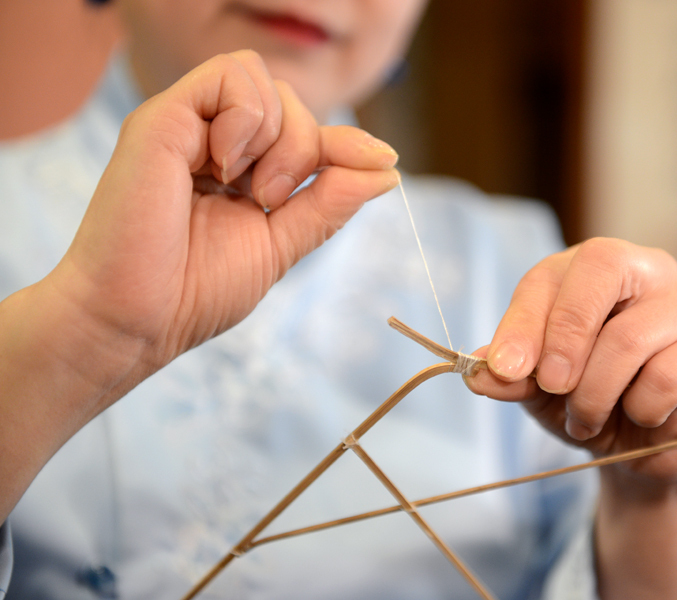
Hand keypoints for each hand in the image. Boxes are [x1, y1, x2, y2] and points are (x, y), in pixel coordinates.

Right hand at [50, 50, 399, 386]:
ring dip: (279, 137)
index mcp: (240, 170)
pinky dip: (247, 117)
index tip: (386, 160)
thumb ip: (330, 202)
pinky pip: (232, 75)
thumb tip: (389, 168)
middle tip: (273, 199)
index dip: (346, 142)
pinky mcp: (164, 116)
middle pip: (290, 100)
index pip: (305, 130)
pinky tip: (225, 165)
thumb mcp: (282, 243)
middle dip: (306, 148)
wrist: (138, 319)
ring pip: (264, 79)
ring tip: (245, 188)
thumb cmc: (196, 291)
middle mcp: (214, 141)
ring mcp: (189, 126)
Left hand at [465, 238, 676, 483]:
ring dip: (596, 395)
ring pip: (629, 338)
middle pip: (601, 268)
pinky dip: (642, 410)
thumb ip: (511, 377)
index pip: (553, 274)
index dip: (524, 321)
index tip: (504, 368)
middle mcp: (646, 270)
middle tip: (552, 387)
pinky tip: (644, 417)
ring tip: (588, 419)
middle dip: (565, 337)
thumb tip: (479, 371)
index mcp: (594, 270)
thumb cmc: (591, 401)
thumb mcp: (539, 391)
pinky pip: (669, 376)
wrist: (646, 450)